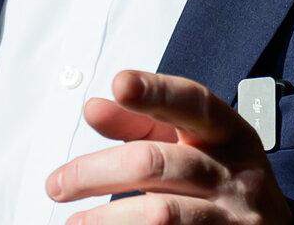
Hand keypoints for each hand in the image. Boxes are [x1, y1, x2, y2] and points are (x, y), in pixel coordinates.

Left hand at [45, 69, 290, 224]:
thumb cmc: (222, 178)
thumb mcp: (193, 144)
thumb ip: (142, 125)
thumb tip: (94, 108)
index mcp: (229, 133)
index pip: (193, 104)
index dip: (156, 92)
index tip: (119, 83)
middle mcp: (236, 174)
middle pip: (156, 163)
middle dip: (95, 172)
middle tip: (57, 184)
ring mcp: (233, 218)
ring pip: (160, 213)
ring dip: (106, 218)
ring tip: (75, 221)